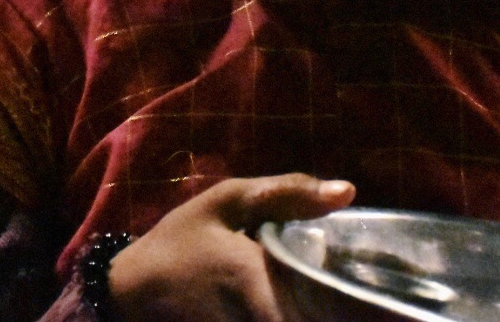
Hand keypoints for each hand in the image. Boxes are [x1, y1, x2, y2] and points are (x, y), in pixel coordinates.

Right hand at [108, 174, 355, 321]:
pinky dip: (297, 311)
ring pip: (307, 319)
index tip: (368, 277)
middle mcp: (265, 320)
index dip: (362, 296)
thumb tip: (349, 191)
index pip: (334, 301)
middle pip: (325, 313)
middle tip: (352, 279)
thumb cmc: (180, 243)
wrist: (131, 293)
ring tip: (328, 290)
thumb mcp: (225, 202)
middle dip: (343, 300)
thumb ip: (287, 194)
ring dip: (320, 306)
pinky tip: (294, 298)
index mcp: (263, 286)